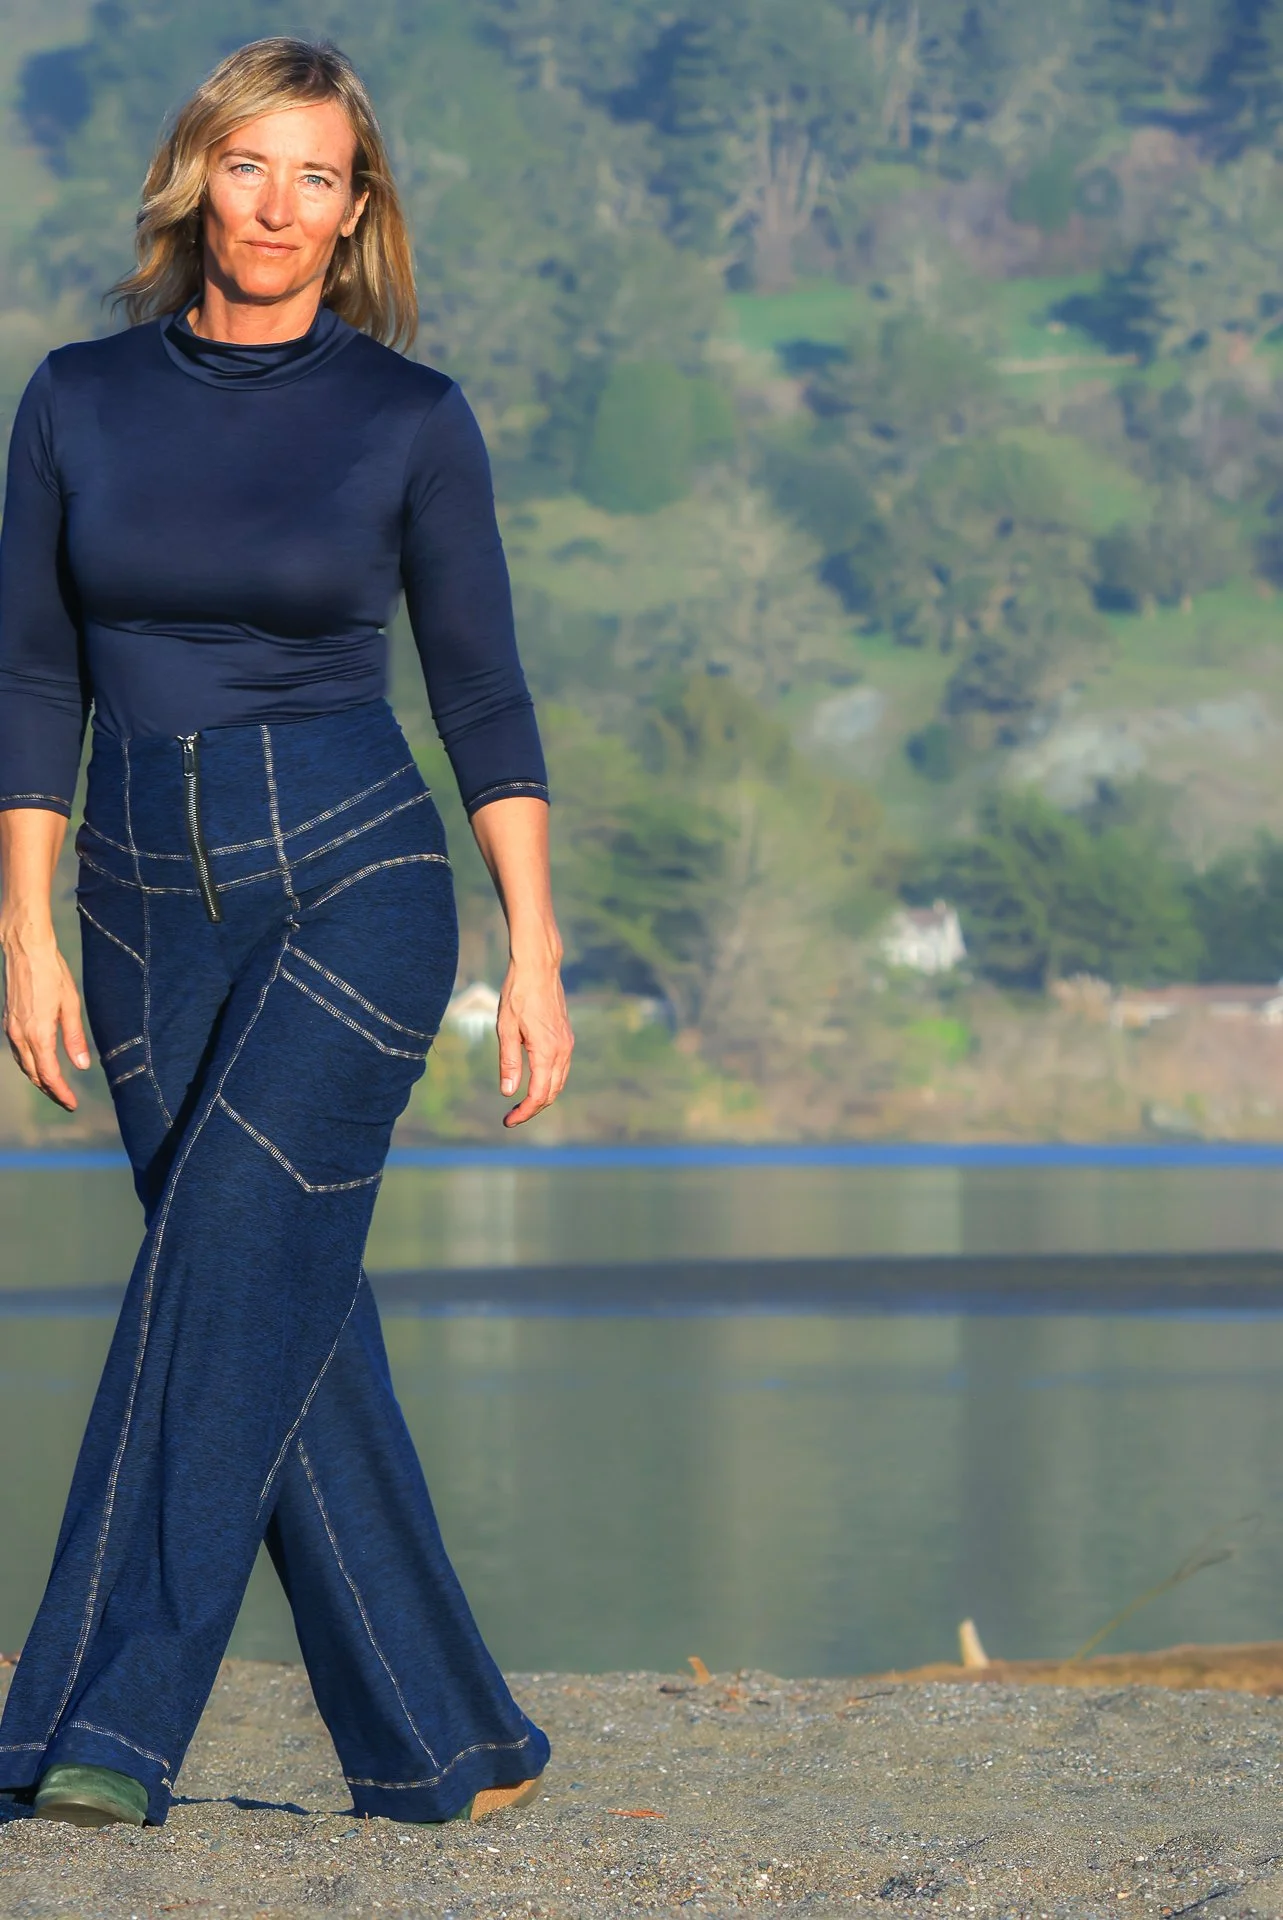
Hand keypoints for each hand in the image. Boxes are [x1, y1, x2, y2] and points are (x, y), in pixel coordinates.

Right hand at [1, 925, 91, 1109]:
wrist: (26, 951)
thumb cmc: (52, 974)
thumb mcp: (71, 1005)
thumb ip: (74, 1038)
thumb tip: (82, 1066)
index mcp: (38, 1033)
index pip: (49, 1074)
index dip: (61, 1093)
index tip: (72, 1104)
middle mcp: (20, 1035)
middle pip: (34, 1074)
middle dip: (50, 1090)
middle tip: (66, 1102)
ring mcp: (11, 1029)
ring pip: (23, 1065)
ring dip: (38, 1079)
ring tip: (55, 1089)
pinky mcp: (8, 1022)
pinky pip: (17, 1052)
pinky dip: (29, 1065)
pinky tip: (38, 1067)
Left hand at [496, 957, 572, 1126]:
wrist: (539, 968)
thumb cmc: (518, 994)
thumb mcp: (506, 1028)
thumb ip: (509, 1062)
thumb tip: (508, 1092)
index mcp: (546, 1051)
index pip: (539, 1095)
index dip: (524, 1113)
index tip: (507, 1121)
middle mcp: (562, 1051)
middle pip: (552, 1093)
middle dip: (533, 1109)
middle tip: (511, 1117)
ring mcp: (567, 1044)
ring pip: (559, 1082)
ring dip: (542, 1097)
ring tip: (521, 1105)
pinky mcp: (566, 1037)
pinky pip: (561, 1069)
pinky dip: (549, 1083)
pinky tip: (535, 1082)